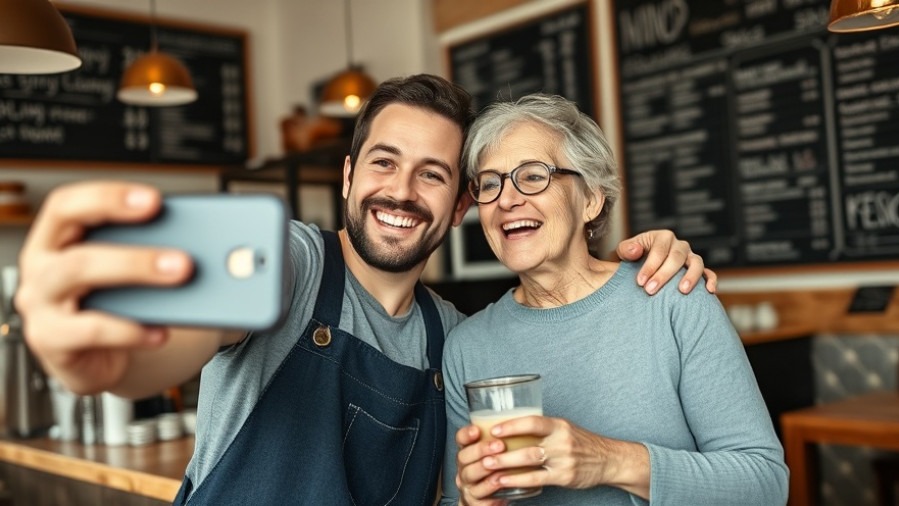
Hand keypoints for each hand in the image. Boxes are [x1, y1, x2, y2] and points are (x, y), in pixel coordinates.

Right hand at [15, 182, 192, 394]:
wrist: (99, 355)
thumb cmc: (114, 301)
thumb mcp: (126, 268)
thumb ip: (147, 246)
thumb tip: (201, 240)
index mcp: (56, 238)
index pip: (67, 205)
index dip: (108, 198)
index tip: (154, 200)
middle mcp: (40, 268)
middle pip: (79, 253)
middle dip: (136, 254)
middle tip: (184, 260)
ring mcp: (40, 307)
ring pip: (78, 282)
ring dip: (134, 276)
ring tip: (179, 278)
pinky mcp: (51, 342)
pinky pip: (90, 332)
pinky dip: (131, 330)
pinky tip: (161, 331)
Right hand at [453, 425, 510, 505]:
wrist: (486, 500)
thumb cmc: (494, 471)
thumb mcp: (496, 454)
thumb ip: (502, 440)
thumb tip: (523, 422)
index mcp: (468, 452)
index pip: (461, 439)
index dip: (466, 434)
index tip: (477, 430)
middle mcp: (464, 467)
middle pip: (464, 457)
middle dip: (481, 450)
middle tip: (499, 445)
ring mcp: (467, 485)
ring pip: (470, 477)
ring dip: (485, 472)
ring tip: (499, 469)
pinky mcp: (473, 502)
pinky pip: (478, 500)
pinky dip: (489, 496)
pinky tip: (501, 492)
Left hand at [476, 416, 649, 498]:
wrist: (608, 459)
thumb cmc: (580, 442)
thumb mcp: (564, 427)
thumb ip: (542, 427)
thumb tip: (511, 424)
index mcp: (559, 425)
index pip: (533, 421)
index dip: (512, 425)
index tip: (493, 429)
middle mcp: (561, 441)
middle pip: (528, 446)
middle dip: (502, 451)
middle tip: (483, 454)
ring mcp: (564, 460)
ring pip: (531, 463)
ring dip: (506, 466)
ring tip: (488, 468)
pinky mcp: (564, 477)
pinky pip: (537, 479)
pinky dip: (519, 481)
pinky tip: (505, 482)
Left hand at [616, 229, 716, 294]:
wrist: (642, 265)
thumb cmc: (633, 258)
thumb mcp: (625, 251)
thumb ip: (627, 249)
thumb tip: (636, 251)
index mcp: (662, 237)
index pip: (659, 250)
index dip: (650, 266)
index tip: (640, 282)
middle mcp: (679, 245)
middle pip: (676, 257)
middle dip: (664, 274)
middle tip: (651, 290)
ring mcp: (690, 257)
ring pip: (697, 263)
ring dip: (691, 276)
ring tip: (682, 291)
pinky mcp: (698, 270)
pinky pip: (708, 273)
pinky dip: (711, 280)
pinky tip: (709, 291)